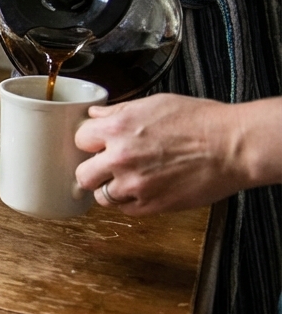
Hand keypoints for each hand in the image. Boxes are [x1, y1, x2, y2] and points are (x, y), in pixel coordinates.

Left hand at [73, 94, 252, 214]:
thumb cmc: (201, 121)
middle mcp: (120, 158)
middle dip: (92, 170)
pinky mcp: (152, 205)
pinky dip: (130, 202)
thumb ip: (118, 111)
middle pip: (82, 174)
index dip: (90, 142)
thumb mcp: (155, 104)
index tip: (97, 145)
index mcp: (118, 129)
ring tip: (127, 180)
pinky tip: (144, 189)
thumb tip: (95, 115)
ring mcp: (135, 185)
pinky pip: (126, 210)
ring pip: (101, 197)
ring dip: (110, 189)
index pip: (80, 140)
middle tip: (104, 167)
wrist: (234, 146)